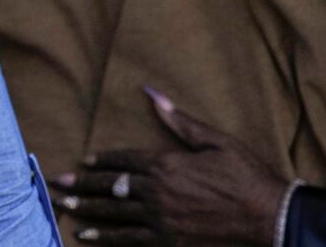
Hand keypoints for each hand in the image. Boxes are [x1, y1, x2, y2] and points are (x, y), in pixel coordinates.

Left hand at [49, 87, 289, 243]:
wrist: (269, 216)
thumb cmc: (245, 175)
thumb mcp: (215, 140)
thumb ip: (180, 121)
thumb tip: (152, 93)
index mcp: (166, 163)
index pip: (124, 159)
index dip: (102, 159)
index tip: (83, 160)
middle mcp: (157, 190)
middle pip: (110, 185)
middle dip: (81, 184)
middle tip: (56, 183)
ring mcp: (161, 218)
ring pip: (113, 212)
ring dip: (85, 209)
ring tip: (62, 206)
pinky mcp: (169, 240)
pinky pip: (129, 238)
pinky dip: (105, 237)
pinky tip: (85, 237)